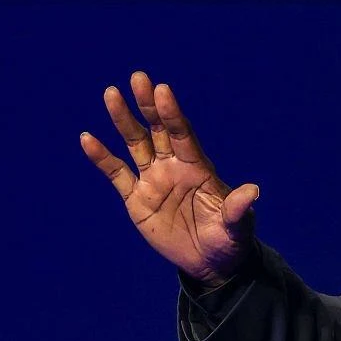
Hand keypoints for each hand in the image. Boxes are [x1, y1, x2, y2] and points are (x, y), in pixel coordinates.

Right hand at [81, 71, 259, 287]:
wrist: (209, 262)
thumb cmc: (228, 240)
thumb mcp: (237, 228)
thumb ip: (238, 209)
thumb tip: (253, 191)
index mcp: (197, 167)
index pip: (183, 134)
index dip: (173, 114)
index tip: (163, 91)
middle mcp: (173, 166)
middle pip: (158, 129)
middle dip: (148, 105)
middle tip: (139, 78)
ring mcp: (153, 179)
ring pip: (135, 143)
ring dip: (123, 120)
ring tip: (111, 94)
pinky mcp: (136, 198)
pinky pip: (116, 173)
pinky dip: (101, 157)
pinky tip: (87, 138)